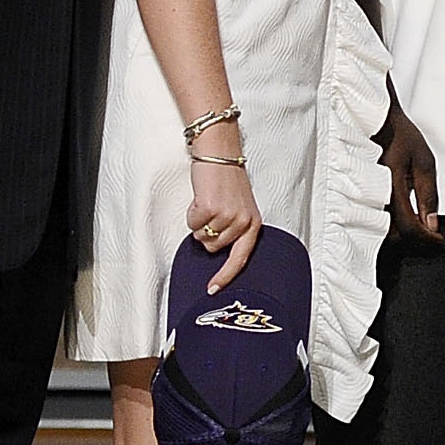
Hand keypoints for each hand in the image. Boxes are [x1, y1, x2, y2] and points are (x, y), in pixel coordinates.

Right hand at [187, 157, 262, 291]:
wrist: (219, 154)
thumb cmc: (227, 180)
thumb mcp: (240, 207)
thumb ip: (235, 228)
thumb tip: (218, 249)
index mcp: (253, 224)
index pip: (241, 258)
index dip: (225, 276)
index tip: (212, 289)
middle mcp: (243, 222)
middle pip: (213, 248)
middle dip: (207, 234)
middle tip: (212, 211)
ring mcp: (227, 216)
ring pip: (201, 237)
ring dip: (198, 222)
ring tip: (207, 203)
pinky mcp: (210, 208)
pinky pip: (191, 223)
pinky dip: (191, 213)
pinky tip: (201, 198)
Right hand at [377, 88, 439, 241]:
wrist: (377, 122)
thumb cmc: (401, 136)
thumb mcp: (424, 161)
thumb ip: (428, 195)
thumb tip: (432, 224)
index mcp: (391, 184)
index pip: (408, 226)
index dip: (426, 239)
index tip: (438, 240)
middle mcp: (373, 193)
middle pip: (393, 235)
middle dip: (414, 238)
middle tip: (431, 232)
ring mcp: (365, 195)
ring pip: (381, 231)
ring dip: (402, 234)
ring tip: (419, 223)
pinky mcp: (362, 195)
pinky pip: (374, 220)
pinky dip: (391, 225)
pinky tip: (404, 217)